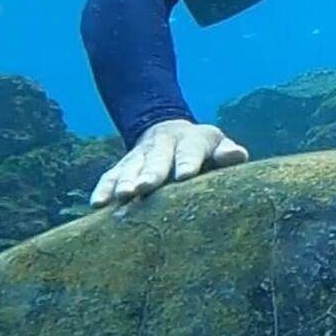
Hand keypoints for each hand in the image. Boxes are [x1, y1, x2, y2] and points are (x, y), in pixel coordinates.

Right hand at [90, 119, 247, 206]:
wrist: (171, 132)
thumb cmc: (205, 151)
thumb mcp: (218, 147)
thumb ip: (227, 153)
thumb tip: (237, 155)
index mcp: (192, 139)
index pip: (191, 150)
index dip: (187, 162)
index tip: (185, 175)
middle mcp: (163, 143)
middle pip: (157, 158)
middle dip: (151, 172)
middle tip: (145, 187)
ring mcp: (141, 154)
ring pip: (131, 166)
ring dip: (126, 180)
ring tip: (122, 196)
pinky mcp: (123, 164)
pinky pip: (110, 174)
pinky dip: (103, 187)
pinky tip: (97, 203)